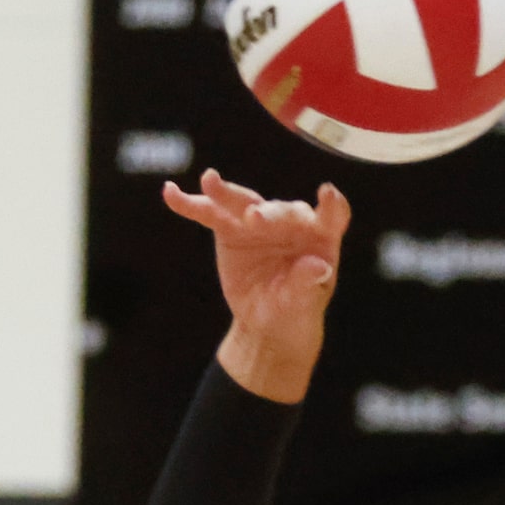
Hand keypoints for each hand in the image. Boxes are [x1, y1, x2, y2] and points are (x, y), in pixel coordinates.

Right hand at [163, 170, 351, 402]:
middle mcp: (292, 223)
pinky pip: (210, 213)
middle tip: (253, 218)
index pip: (333, 214)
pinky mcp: (230, 228)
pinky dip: (190, 204)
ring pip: (244, 202)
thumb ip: (308, 283)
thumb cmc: (294, 312)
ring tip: (209, 181)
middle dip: (269, 213)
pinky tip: (171, 193)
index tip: (326, 194)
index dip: (331, 204)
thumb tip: (317, 266)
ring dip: (226, 192)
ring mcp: (259, 221)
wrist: (266, 324)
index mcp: (321, 238)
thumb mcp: (303, 304)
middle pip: (282, 211)